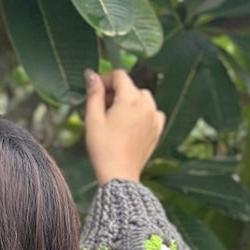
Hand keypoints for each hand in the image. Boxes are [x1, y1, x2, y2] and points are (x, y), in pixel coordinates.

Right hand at [83, 68, 164, 185]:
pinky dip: (142, 112)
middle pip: (131, 87)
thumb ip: (94, 94)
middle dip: (116, 92)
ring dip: (130, 101)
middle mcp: (146, 105)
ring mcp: (154, 117)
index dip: (105, 79)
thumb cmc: (103, 148)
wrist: (119, 175)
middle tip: (101, 107)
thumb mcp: (93, 119)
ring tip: (116, 116)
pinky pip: (152, 112)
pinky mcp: (158, 130)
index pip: (119, 76)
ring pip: (143, 98)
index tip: (95, 89)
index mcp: (130, 99)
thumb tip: (92, 75)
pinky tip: (131, 124)